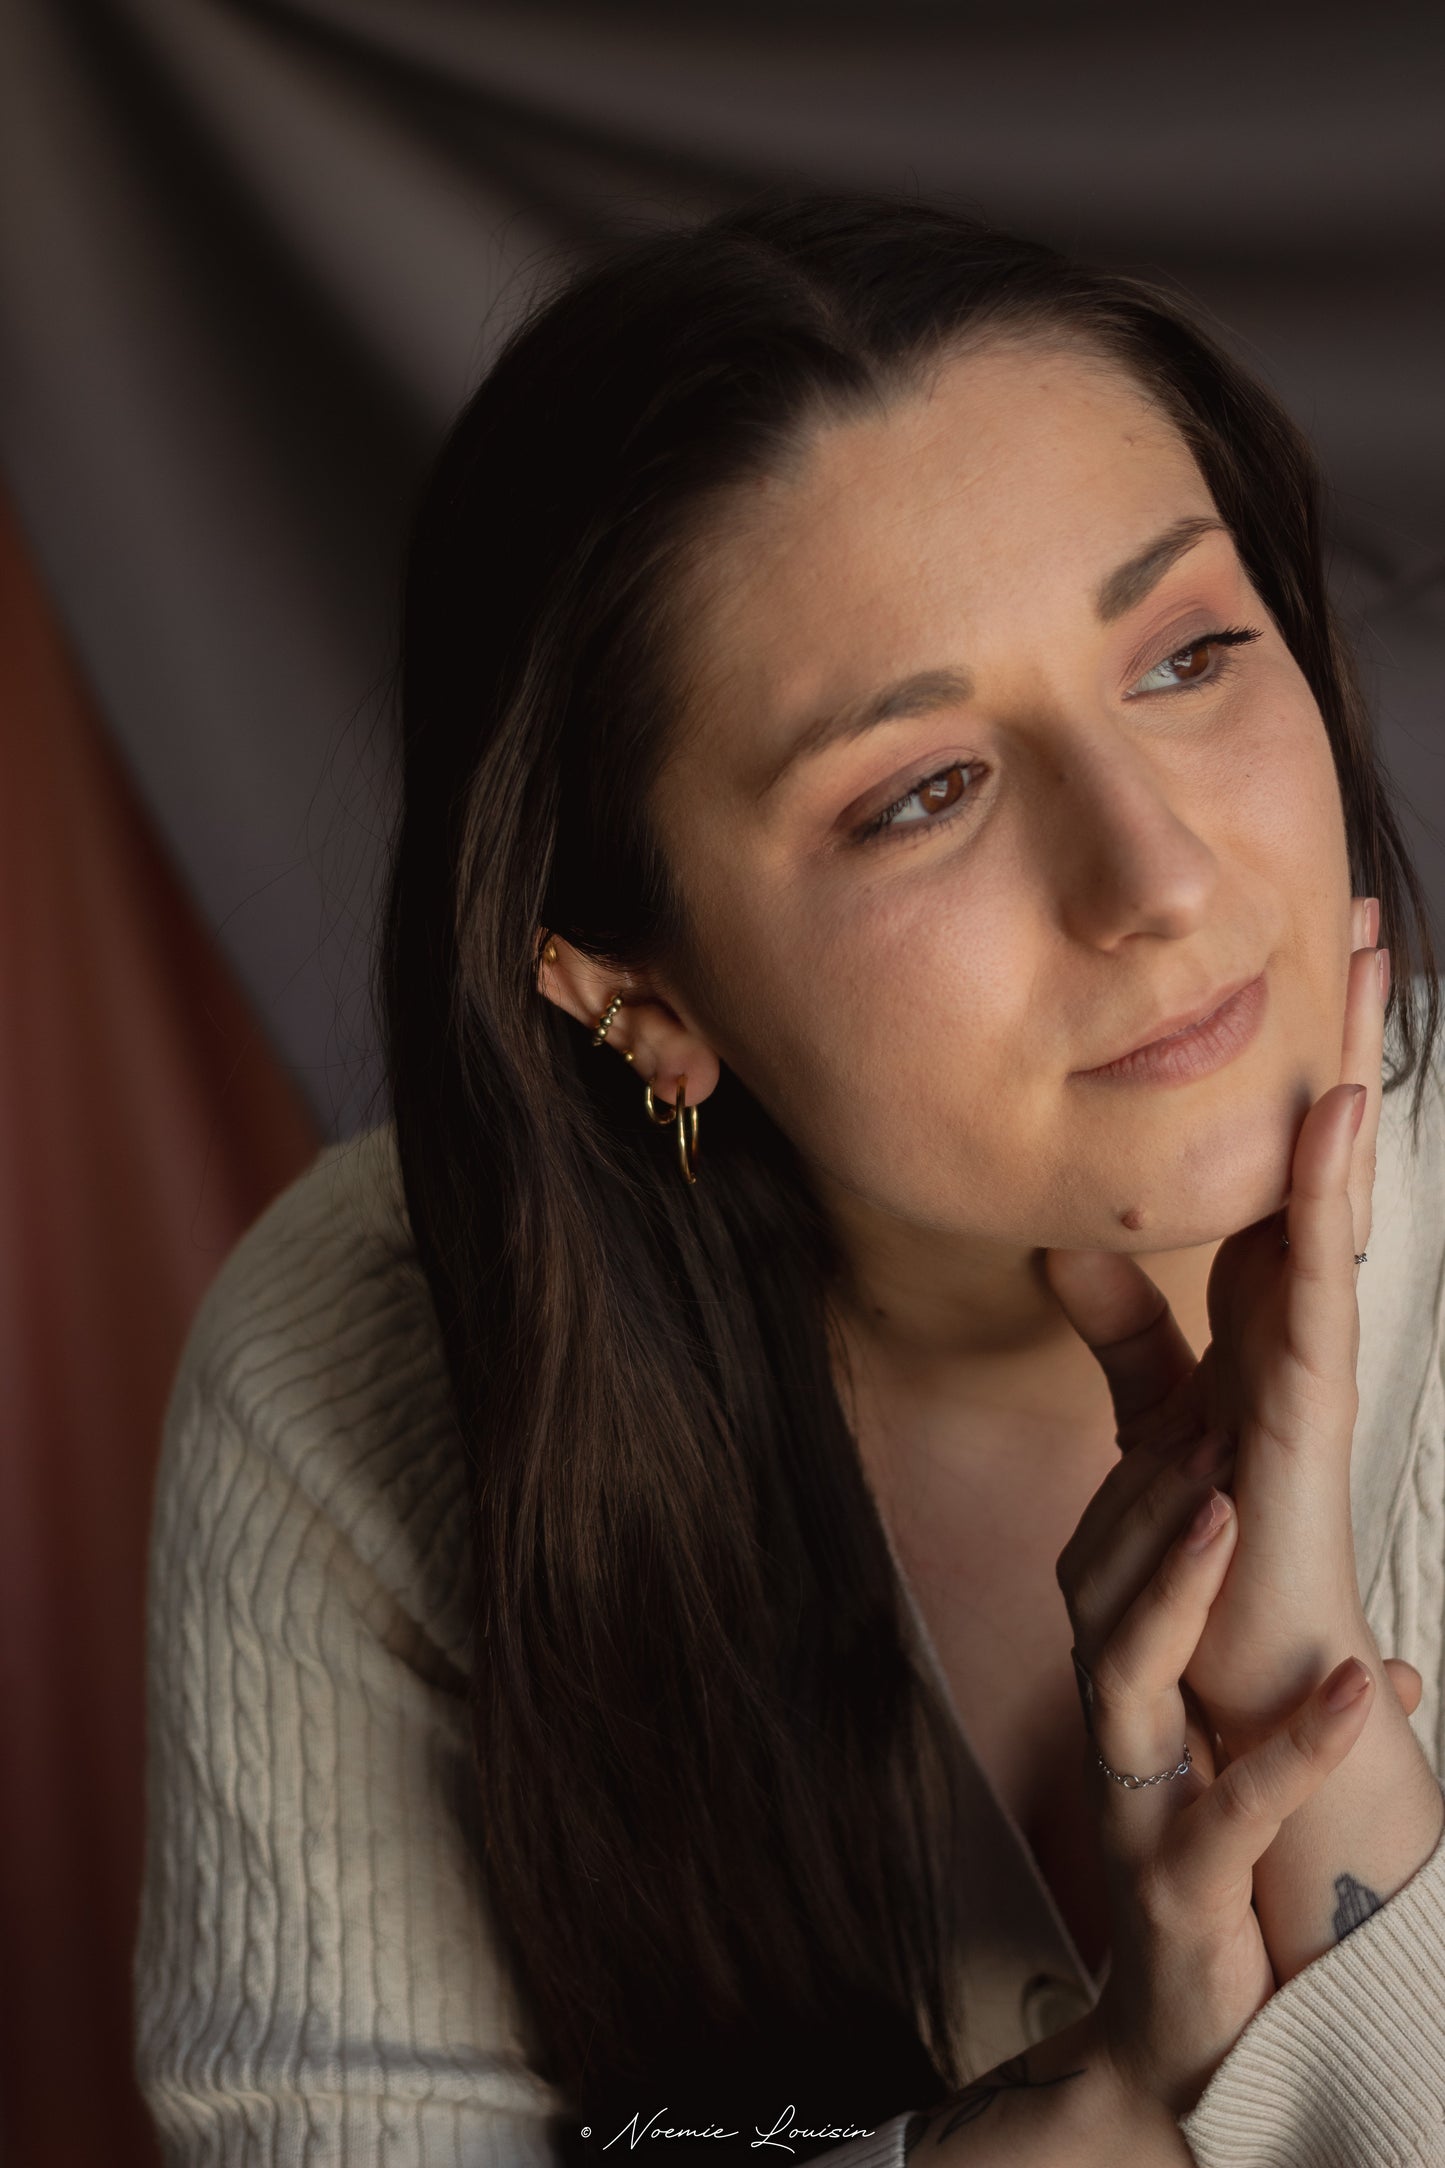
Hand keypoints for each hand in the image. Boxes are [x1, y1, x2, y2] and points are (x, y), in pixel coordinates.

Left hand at [1043, 897, 1386, 1753]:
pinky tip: (1332, 1105)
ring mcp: (1308, 1352)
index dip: (1286, 1069)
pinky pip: (1313, 1275)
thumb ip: (1120, 1329)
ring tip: (1365, 971)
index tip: (1295, 964)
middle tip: (1362, 922)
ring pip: (1330, 1188)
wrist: (1229, 1664)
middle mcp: (1293, 1316)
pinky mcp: (1302, 1401)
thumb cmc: (1206, 1547)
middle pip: (1319, 1153)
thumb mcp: (1149, 1411)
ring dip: (1349, 1077)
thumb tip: (1066, 1239)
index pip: (1275, 1163)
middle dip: (1341, 1038)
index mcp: (1257, 1311)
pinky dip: (1324, 1188)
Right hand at [1052, 1434, 1376, 2121]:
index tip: (1201, 1409)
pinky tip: (1361, 1689)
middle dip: (1148, 1505)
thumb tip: (1383, 1672)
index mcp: (1131, 1704)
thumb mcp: (1248, 1775)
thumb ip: (1300, 1719)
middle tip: (1216, 1431)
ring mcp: (1136, 1813)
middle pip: (1088, 1593)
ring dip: (1171, 1584)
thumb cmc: (1223, 1893)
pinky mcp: (1180, 1889)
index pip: (1103, 1565)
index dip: (1143, 1485)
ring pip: (1115, 1672)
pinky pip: (1230, 1806)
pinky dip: (1293, 1746)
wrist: (1188, 2048)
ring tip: (1233, 1508)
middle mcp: (1116, 1742)